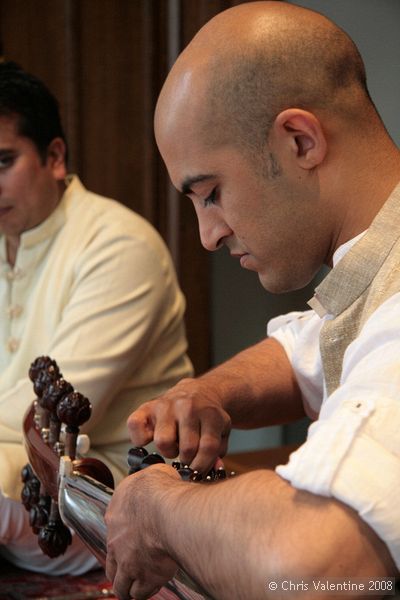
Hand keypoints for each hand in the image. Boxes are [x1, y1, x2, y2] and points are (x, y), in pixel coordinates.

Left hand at [105, 464, 179, 599]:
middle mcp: (116, 540)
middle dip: (119, 567)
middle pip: (111, 562)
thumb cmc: (160, 490)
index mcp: (115, 513)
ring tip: (135, 588)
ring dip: (127, 586)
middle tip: (129, 569)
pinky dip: (144, 592)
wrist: (166, 509)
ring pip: (121, 584)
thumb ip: (151, 482)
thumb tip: (159, 478)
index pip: (114, 528)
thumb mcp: (152, 474)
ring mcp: (127, 562)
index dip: (123, 534)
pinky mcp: (143, 577)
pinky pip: (140, 592)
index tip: (133, 536)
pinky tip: (151, 588)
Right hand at [127, 377, 230, 471]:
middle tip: (188, 456)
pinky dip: (139, 438)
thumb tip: (212, 469)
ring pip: (163, 442)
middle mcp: (187, 407)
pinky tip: (151, 439)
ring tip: (174, 446)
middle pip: (187, 449)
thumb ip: (218, 451)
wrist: (197, 392)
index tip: (198, 471)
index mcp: (210, 413)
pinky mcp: (147, 406)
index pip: (207, 447)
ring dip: (169, 451)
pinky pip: (135, 425)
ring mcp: (166, 406)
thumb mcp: (221, 430)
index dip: (203, 465)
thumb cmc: (208, 418)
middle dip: (188, 460)